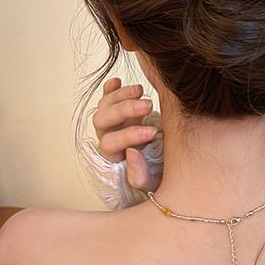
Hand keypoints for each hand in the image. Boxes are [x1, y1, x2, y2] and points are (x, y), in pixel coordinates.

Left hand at [93, 77, 161, 192]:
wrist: (162, 166)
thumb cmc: (159, 176)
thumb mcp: (153, 183)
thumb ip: (141, 175)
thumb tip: (131, 153)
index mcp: (112, 158)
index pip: (110, 144)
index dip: (129, 136)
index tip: (153, 132)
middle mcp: (108, 137)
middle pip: (102, 120)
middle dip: (124, 111)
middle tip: (148, 105)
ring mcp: (111, 122)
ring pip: (104, 105)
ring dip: (121, 95)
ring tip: (141, 90)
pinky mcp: (118, 110)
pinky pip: (107, 96)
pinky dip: (111, 88)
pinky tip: (117, 81)